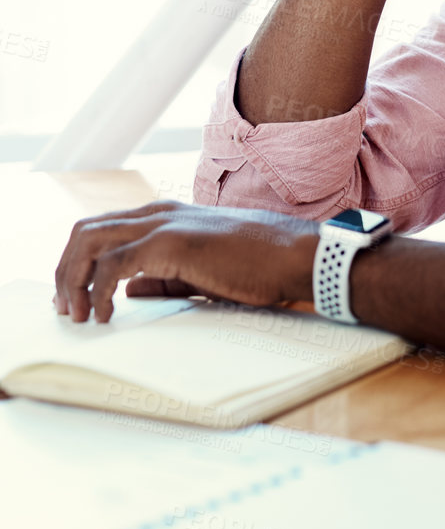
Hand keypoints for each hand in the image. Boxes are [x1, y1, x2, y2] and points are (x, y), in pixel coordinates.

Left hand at [52, 201, 318, 324]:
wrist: (294, 256)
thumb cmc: (258, 266)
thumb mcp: (200, 275)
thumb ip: (162, 280)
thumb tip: (128, 292)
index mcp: (164, 216)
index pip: (100, 230)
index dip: (78, 264)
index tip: (75, 299)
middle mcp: (156, 213)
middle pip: (84, 232)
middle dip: (66, 272)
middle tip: (67, 310)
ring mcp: (162, 224)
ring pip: (89, 242)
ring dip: (73, 281)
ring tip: (78, 315)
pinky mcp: (170, 243)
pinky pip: (114, 265)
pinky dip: (98, 291)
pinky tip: (104, 315)